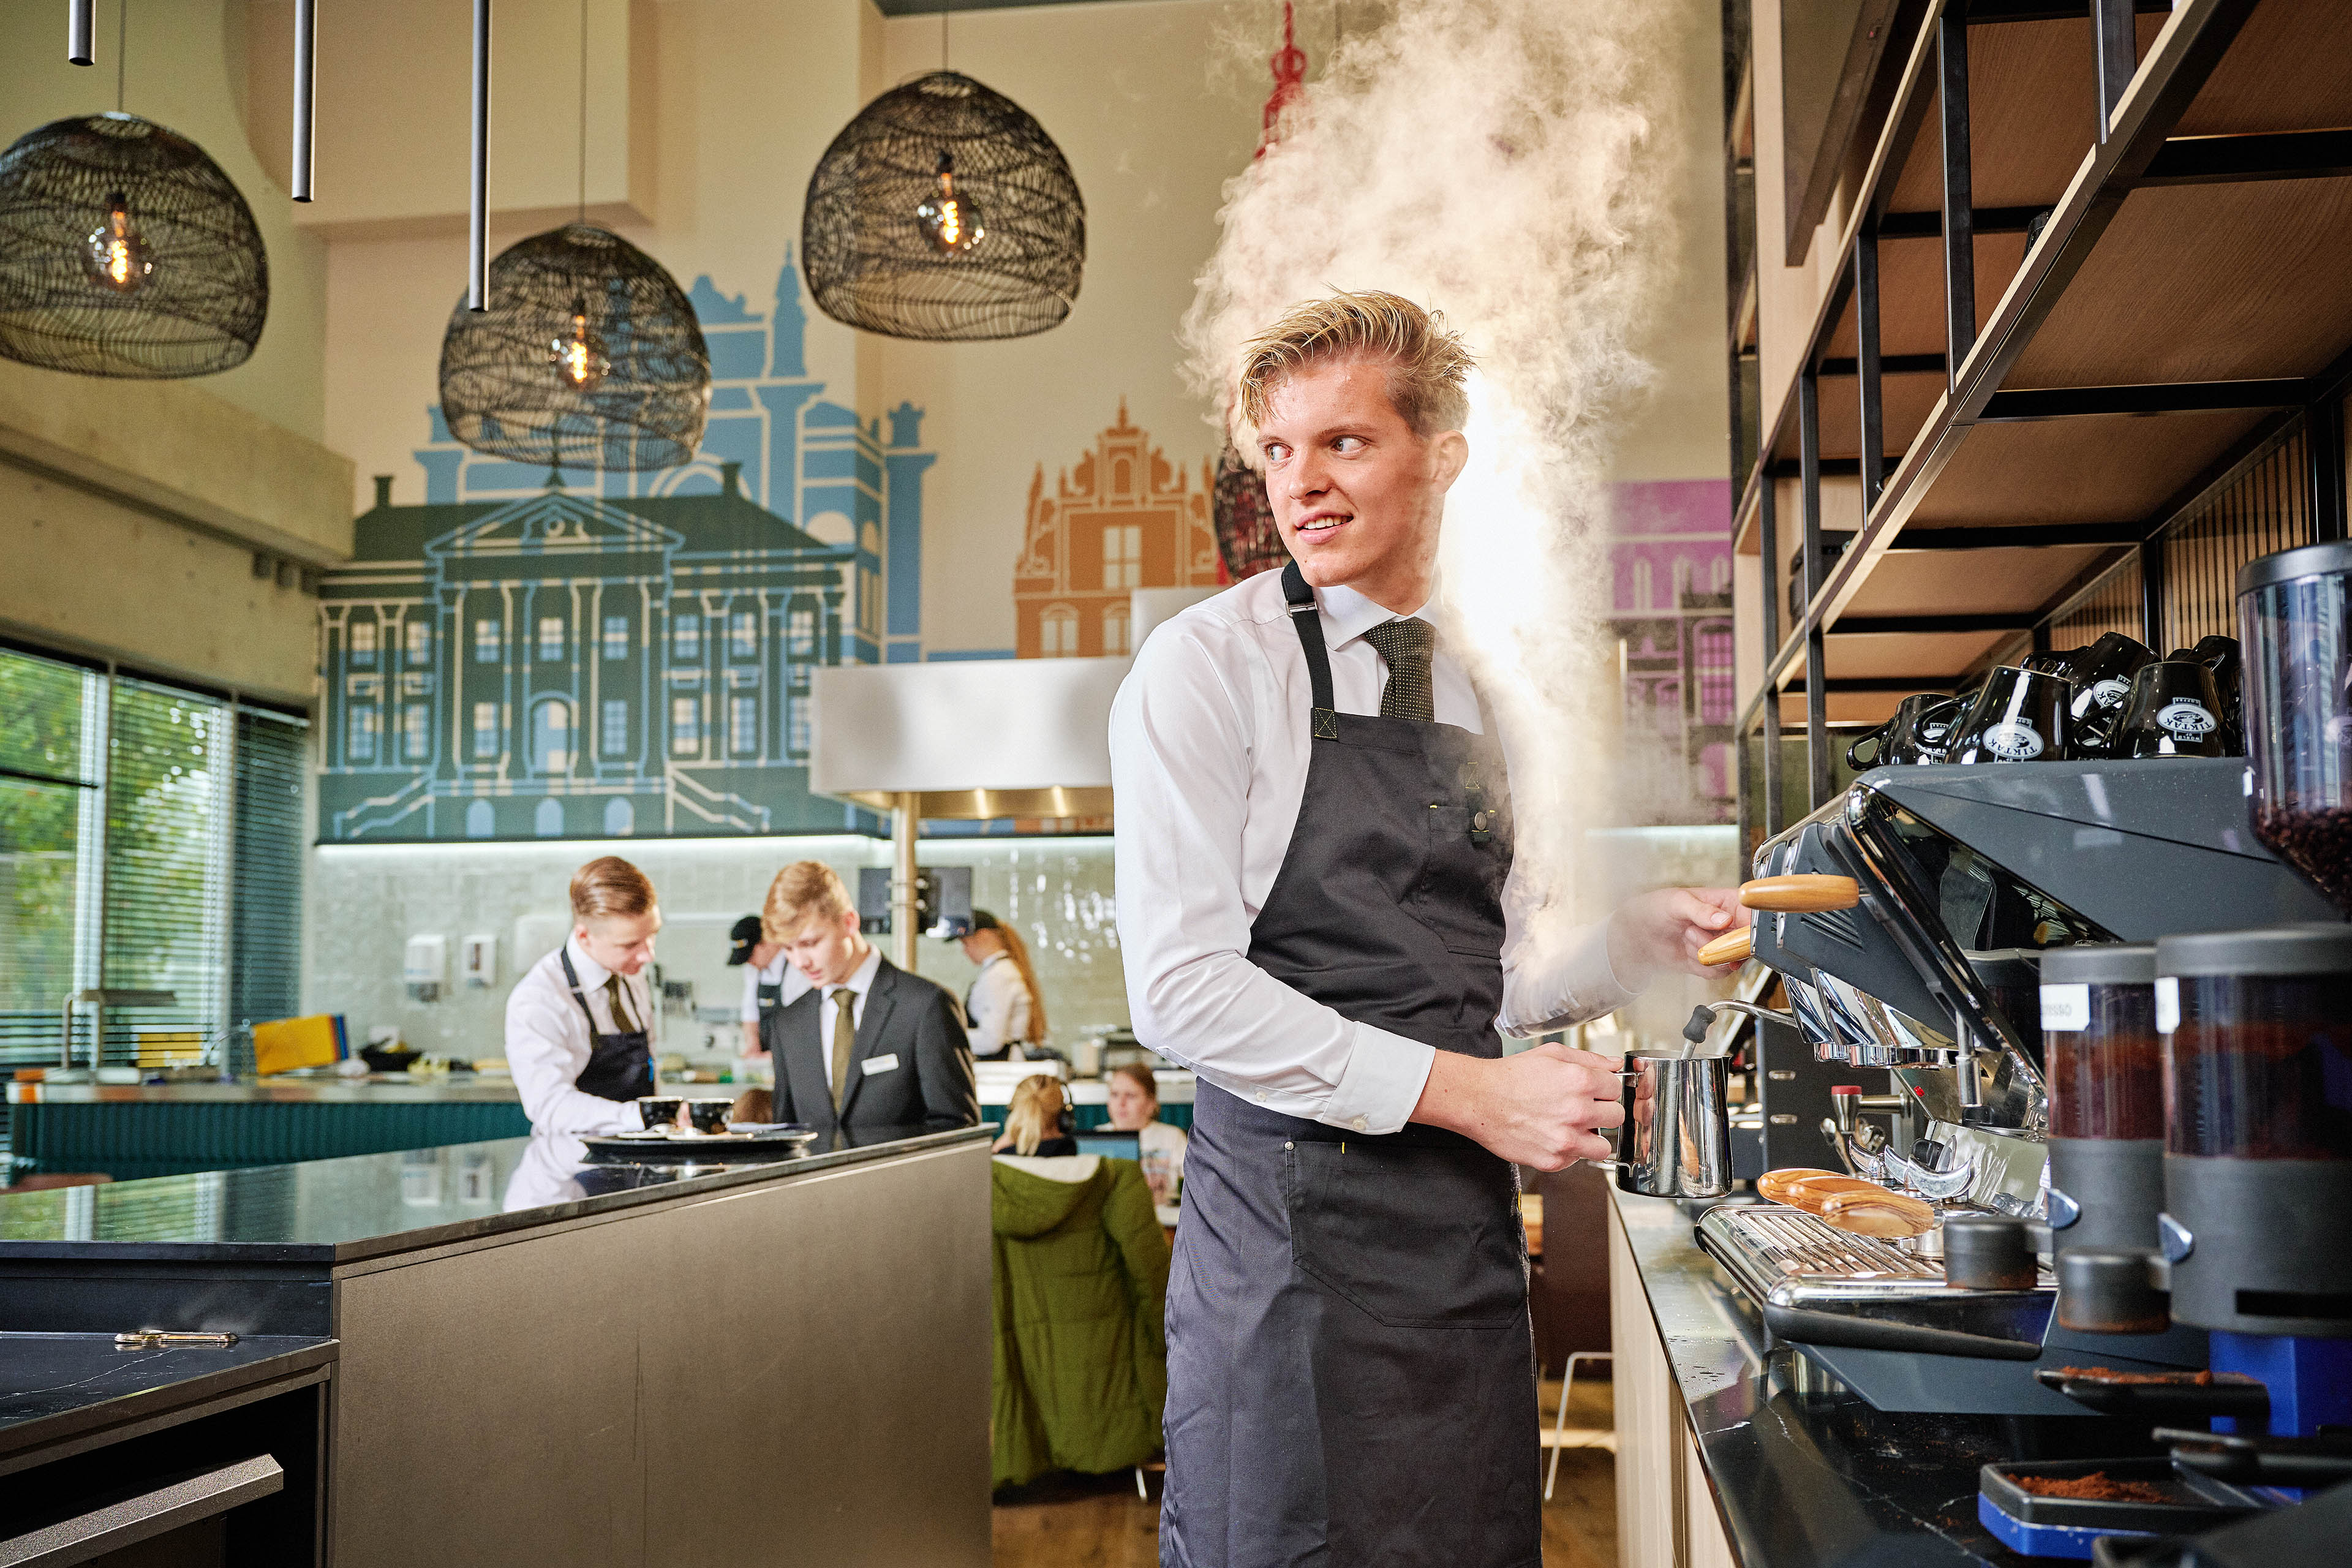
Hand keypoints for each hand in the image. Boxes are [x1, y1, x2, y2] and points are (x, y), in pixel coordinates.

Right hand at [1412, 1045, 1624, 1169]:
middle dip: (1602, 1111)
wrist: (1478, 1099)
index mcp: (1581, 1081)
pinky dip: (1569, 1152)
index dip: (1604, 1088)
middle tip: (1583, 1109)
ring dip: (1593, 1138)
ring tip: (1574, 1128)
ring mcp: (1566, 1139)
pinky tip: (1553, 1137)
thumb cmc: (1510, 1076)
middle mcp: (1578, 1111)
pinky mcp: (1553, 1160)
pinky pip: (1577, 1161)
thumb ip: (1589, 1059)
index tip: (1594, 1091)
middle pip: (1616, 1117)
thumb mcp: (1551, 1054)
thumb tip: (1614, 1065)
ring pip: (1604, 1147)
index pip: (1616, 1088)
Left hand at [1606, 887, 1748, 985]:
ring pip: (1732, 960)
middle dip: (1719, 943)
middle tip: (1692, 932)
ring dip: (1707, 953)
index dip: (1749, 929)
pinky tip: (1688, 951)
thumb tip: (1725, 918)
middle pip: (1746, 943)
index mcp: (1727, 902)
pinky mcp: (1713, 961)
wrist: (1638, 932)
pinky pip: (1719, 972)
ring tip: (1686, 937)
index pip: (1753, 916)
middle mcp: (1730, 924)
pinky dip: (1703, 966)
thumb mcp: (1677, 902)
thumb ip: (1701, 910)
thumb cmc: (1656, 907)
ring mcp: (1722, 944)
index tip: (1734, 935)